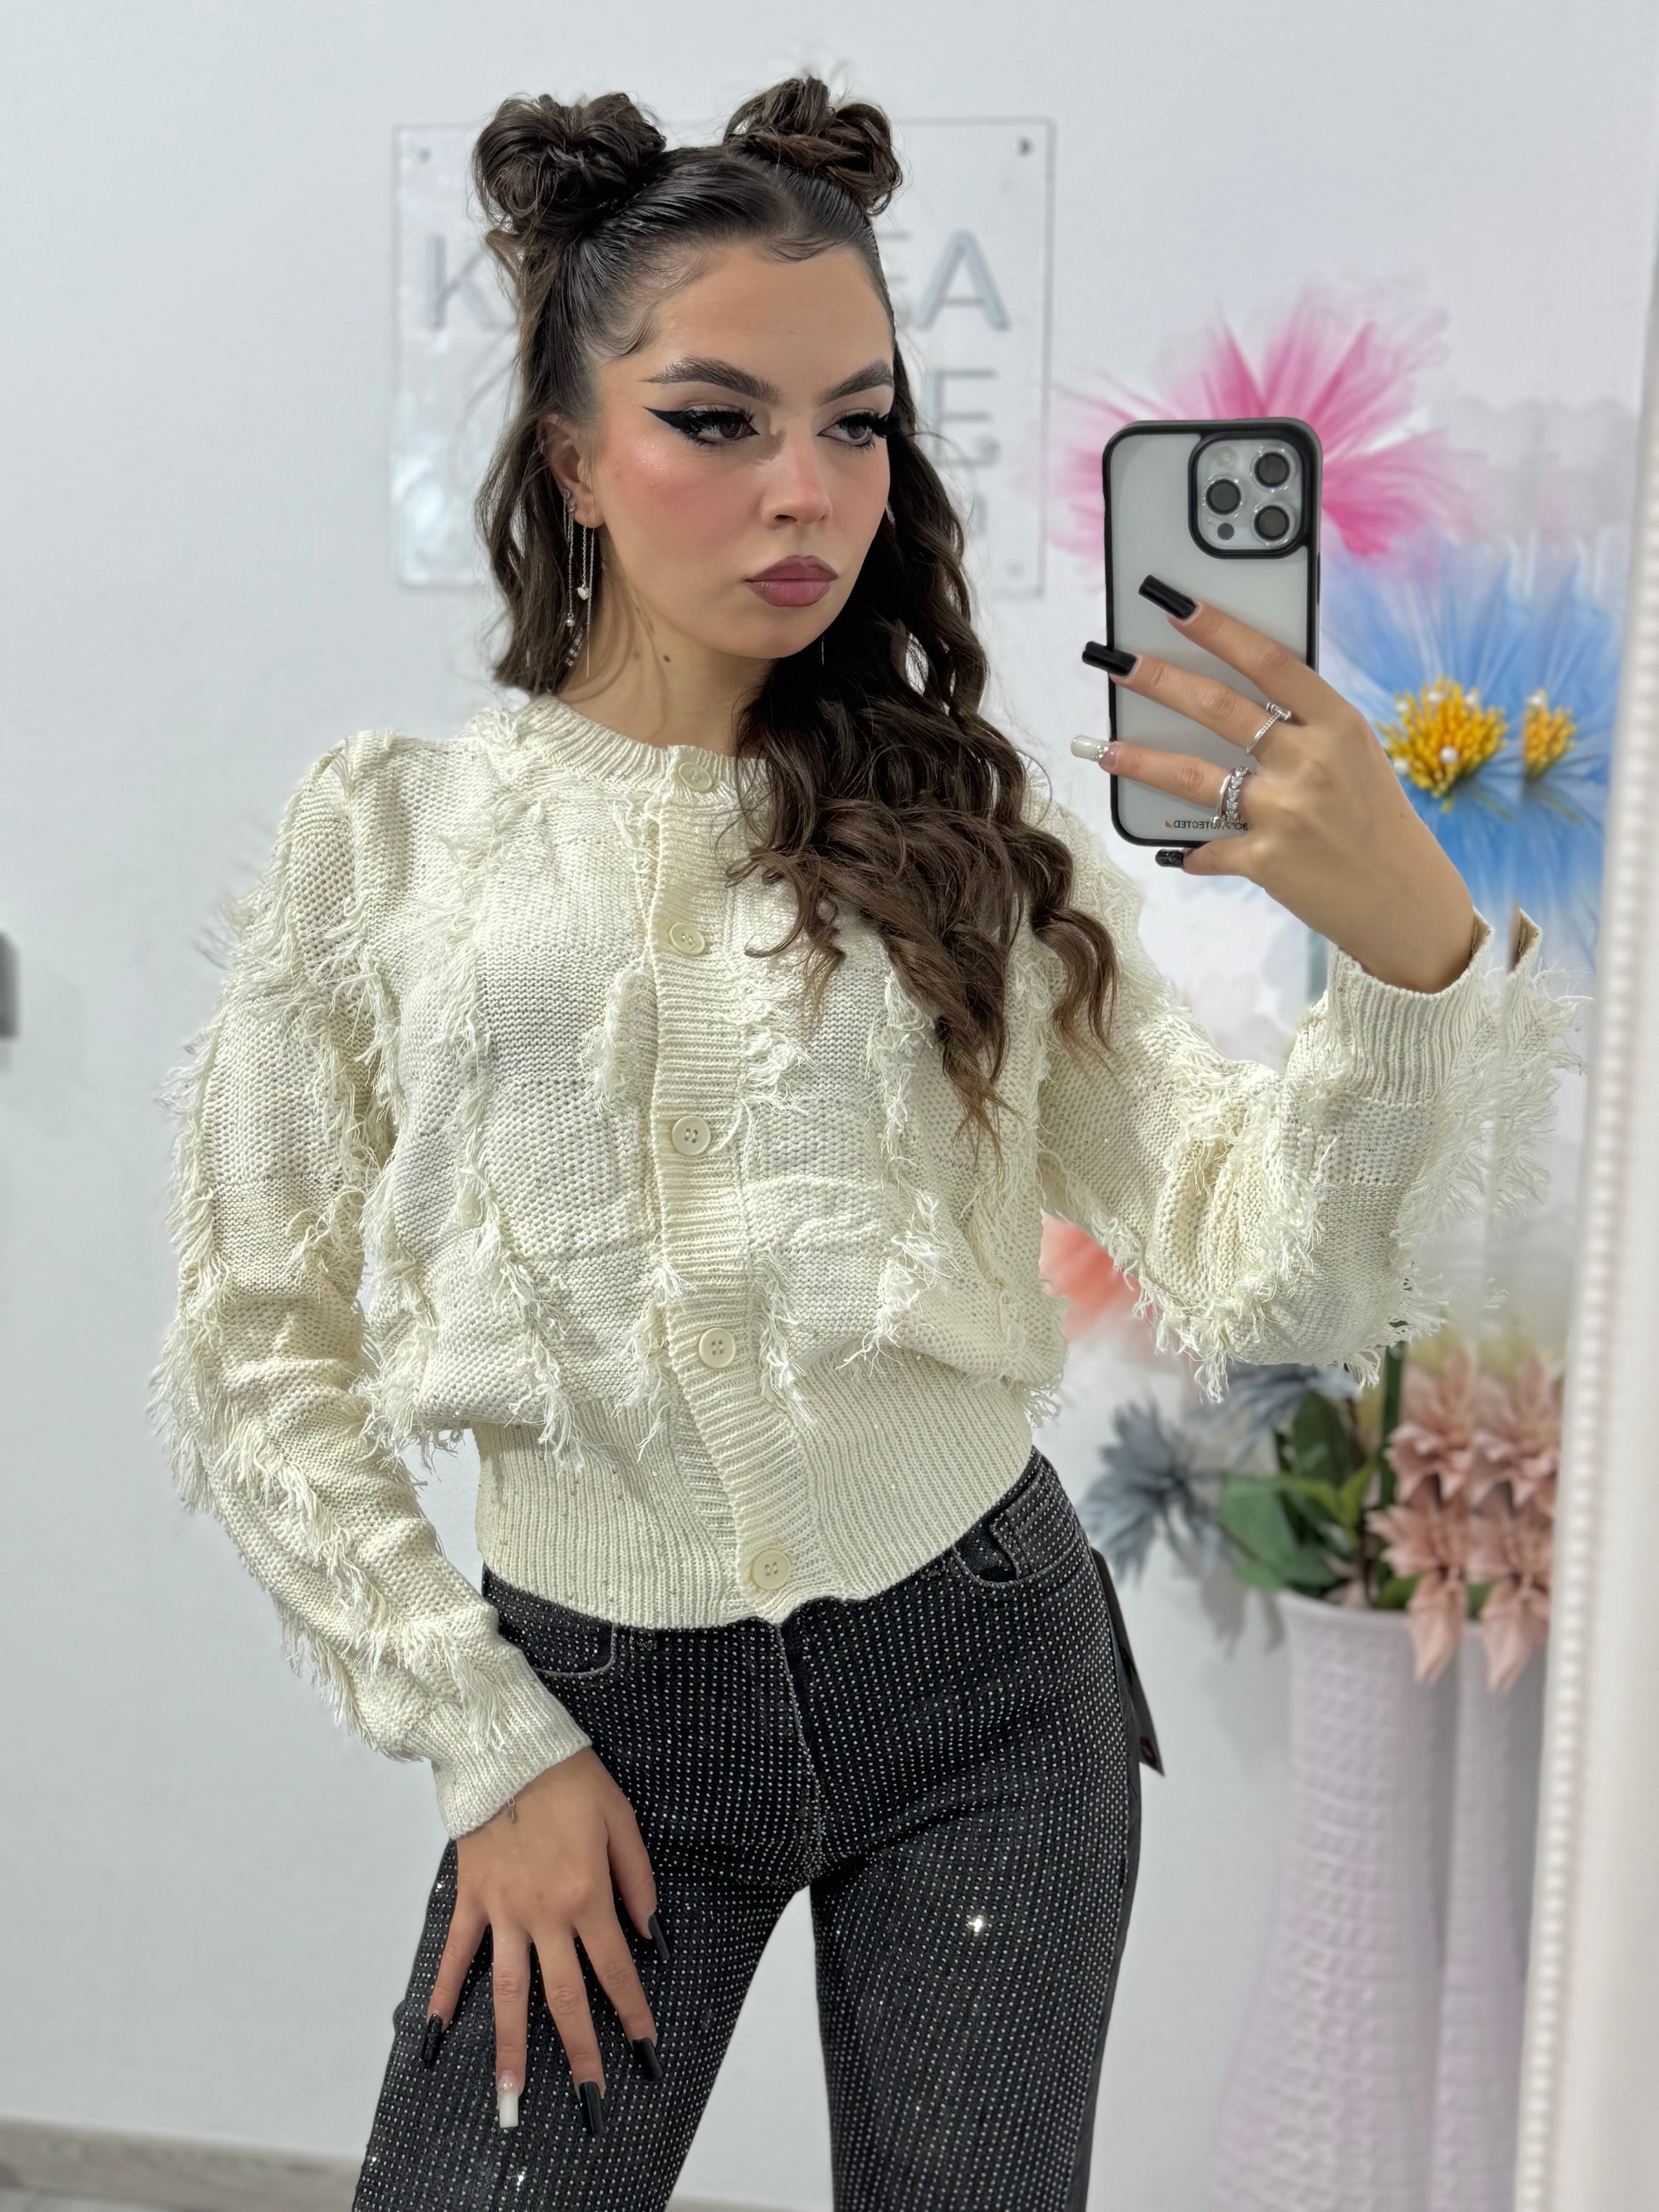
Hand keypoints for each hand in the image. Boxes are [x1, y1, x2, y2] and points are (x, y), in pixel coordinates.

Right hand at [427, 1748, 666, 2135]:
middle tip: (591, 2101)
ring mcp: (503, 1912)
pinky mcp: (472, 1900)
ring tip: (512, 2097)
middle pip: (565, 1998)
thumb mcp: (621, 1820)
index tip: (644, 2051)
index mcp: (587, 1896)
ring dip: (511, 2048)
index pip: (616, 1970)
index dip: (632, 2013)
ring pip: (508, 1993)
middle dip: (581, 2052)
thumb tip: (650, 1932)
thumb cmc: (569, 1776)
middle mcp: (545, 1915)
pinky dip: (444, 1997)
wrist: (508, 1747)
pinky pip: (456, 1956)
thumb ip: (637, 1880)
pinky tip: (435, 2038)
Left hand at [1085, 578, 1477, 992]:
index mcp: (1339, 725)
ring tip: (1106, 750)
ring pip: (1195, 777)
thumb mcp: (1357, 758)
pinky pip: (1208, 848)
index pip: (1270, 662)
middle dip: (1160, 681)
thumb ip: (1306, 727)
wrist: (1406, 901)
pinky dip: (1191, 851)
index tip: (1177, 604)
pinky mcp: (1267, 861)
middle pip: (1220, 708)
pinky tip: (1178, 852)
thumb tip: (1237, 699)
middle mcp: (1311, 761)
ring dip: (1143, 762)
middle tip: (1117, 662)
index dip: (1219, 629)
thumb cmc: (1375, 821)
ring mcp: (1287, 812)